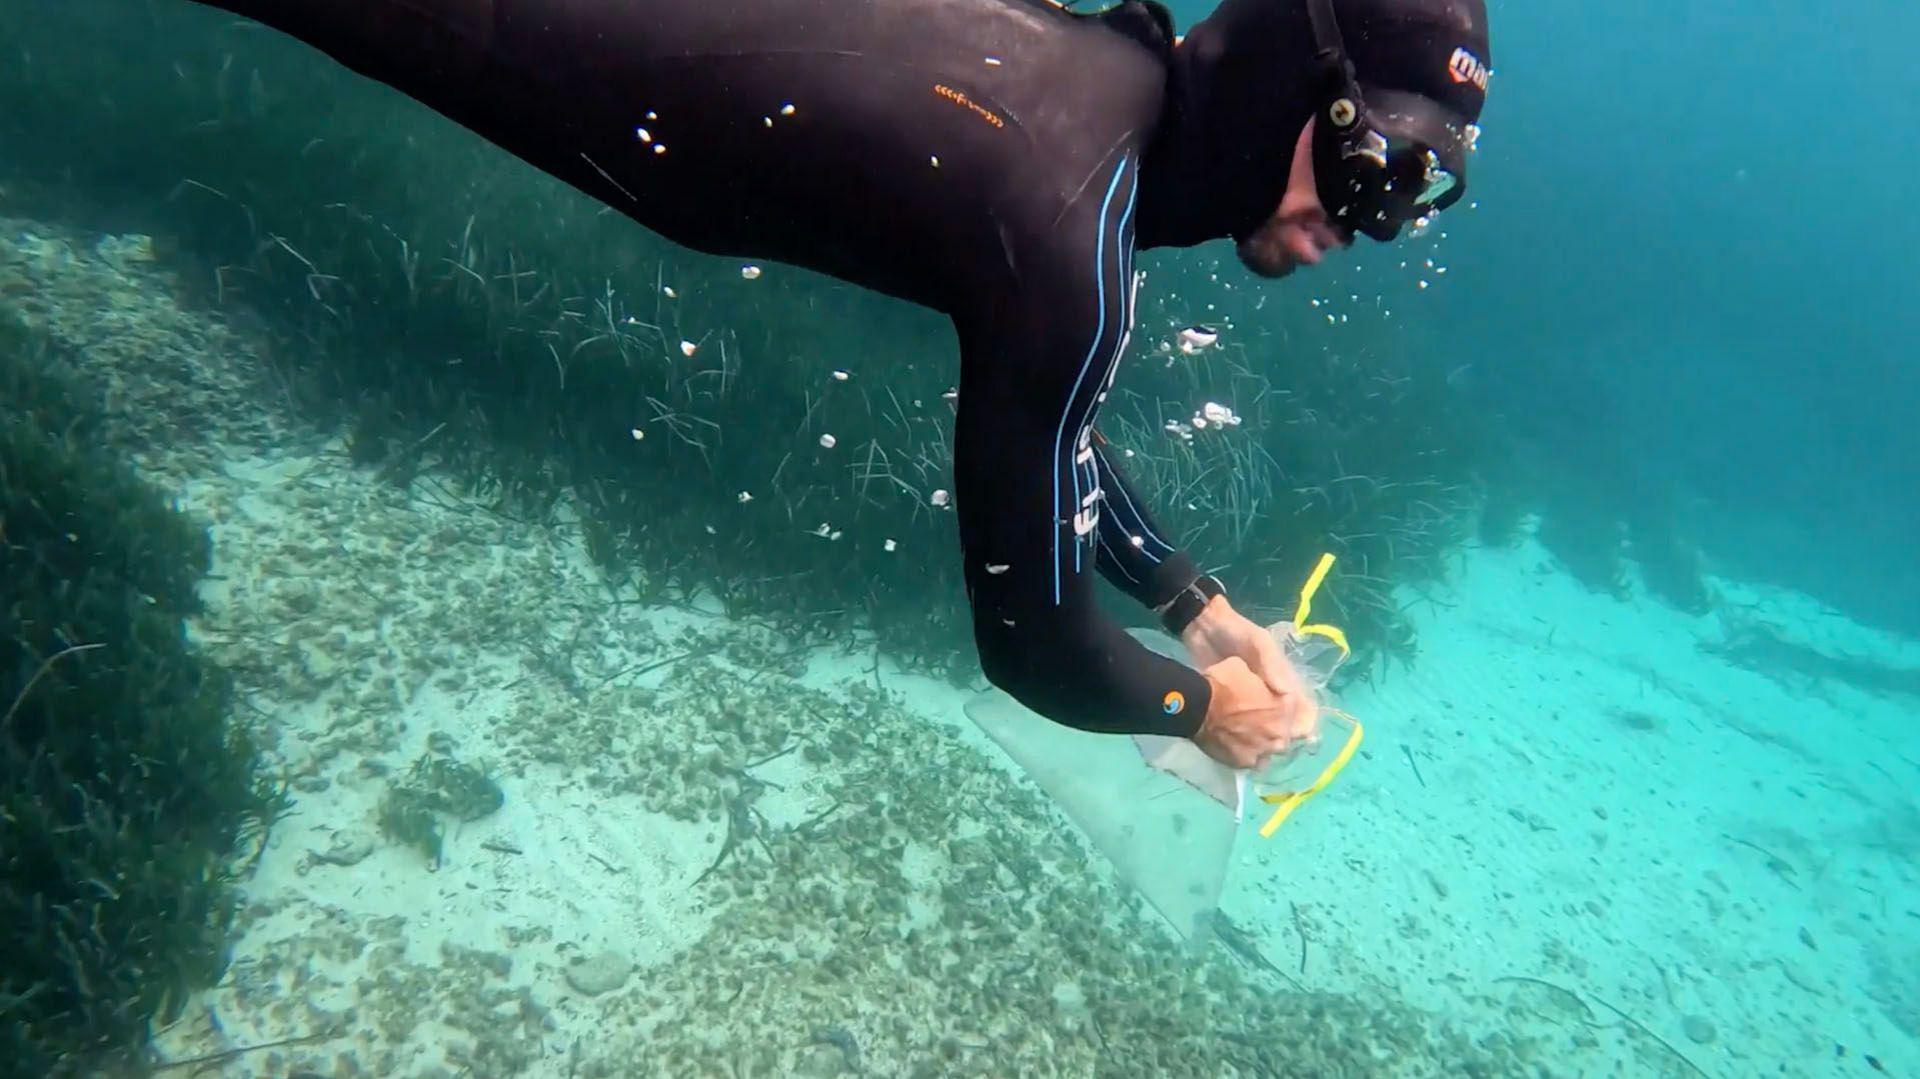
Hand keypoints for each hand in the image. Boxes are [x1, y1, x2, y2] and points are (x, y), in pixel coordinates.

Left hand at [1185, 596, 1319, 764]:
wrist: (1202, 629)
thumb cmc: (1236, 632)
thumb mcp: (1258, 642)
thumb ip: (1273, 665)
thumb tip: (1288, 694)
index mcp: (1282, 679)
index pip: (1301, 706)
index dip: (1303, 722)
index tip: (1299, 735)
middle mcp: (1269, 694)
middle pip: (1283, 723)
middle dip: (1281, 736)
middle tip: (1272, 747)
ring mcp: (1249, 701)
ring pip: (1262, 728)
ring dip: (1262, 740)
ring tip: (1257, 751)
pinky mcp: (1230, 705)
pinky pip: (1240, 726)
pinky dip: (1241, 737)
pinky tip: (1236, 745)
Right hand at [1192, 656, 1318, 768]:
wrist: (1196, 706)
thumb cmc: (1223, 682)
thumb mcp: (1246, 668)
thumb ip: (1263, 679)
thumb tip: (1264, 685)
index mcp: (1285, 708)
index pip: (1304, 714)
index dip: (1296, 710)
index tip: (1284, 707)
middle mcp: (1279, 734)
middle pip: (1288, 735)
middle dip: (1279, 729)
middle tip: (1264, 722)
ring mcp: (1262, 751)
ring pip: (1271, 750)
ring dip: (1265, 743)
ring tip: (1251, 737)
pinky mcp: (1244, 763)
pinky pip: (1253, 761)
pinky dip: (1248, 754)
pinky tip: (1239, 746)